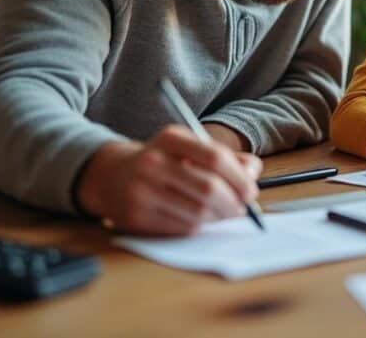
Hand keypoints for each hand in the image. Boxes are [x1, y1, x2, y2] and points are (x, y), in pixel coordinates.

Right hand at [76, 126, 262, 235]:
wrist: (111, 175)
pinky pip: (181, 227)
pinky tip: (201, 220)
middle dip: (233, 203)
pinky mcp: (135, 216)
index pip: (215, 157)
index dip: (239, 177)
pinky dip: (199, 226)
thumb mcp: (190, 149)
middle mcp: (153, 162)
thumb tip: (254, 170)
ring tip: (224, 214)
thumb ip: (225, 157)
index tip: (251, 191)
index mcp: (170, 138)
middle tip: (243, 209)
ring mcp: (141, 190)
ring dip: (219, 217)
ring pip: (197, 211)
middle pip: (208, 188)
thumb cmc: (164, 162)